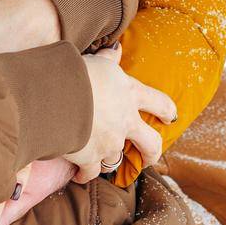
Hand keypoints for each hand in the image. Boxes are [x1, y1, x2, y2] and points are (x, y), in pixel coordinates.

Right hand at [66, 44, 176, 183]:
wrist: (54, 96)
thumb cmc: (75, 74)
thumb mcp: (97, 62)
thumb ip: (109, 60)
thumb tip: (116, 50)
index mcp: (130, 94)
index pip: (160, 102)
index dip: (167, 111)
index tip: (171, 118)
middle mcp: (125, 121)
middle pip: (151, 143)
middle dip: (152, 153)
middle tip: (148, 158)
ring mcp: (110, 142)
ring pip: (117, 160)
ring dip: (109, 162)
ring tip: (100, 163)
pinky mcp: (91, 158)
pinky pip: (91, 173)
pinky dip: (85, 175)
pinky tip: (79, 174)